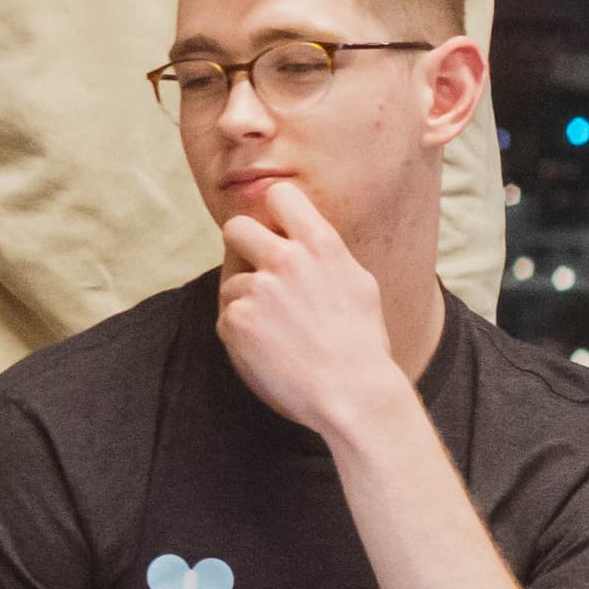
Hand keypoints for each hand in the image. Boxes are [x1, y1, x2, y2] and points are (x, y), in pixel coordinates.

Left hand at [214, 181, 404, 442]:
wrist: (353, 393)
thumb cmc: (362, 343)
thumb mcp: (358, 282)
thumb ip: (323, 254)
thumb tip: (300, 238)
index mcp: (320, 244)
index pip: (279, 195)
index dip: (272, 211)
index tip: (275, 228)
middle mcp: (286, 259)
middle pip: (235, 228)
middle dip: (241, 248)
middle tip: (258, 276)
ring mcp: (258, 289)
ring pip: (231, 283)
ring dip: (246, 303)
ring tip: (279, 333)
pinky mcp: (236, 320)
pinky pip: (227, 317)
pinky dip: (241, 334)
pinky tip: (269, 350)